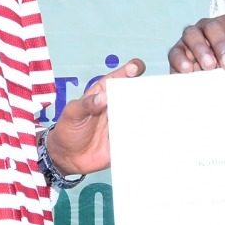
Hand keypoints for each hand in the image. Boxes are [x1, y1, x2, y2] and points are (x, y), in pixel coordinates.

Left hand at [46, 59, 145, 175]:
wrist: (67, 157)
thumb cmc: (68, 129)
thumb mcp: (72, 114)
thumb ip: (86, 104)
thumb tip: (102, 97)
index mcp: (102, 95)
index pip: (117, 79)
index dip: (128, 71)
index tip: (136, 67)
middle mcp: (115, 107)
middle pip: (134, 95)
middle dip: (145, 90)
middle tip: (154, 90)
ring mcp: (121, 123)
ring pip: (139, 114)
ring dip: (148, 112)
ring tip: (157, 111)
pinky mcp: (124, 140)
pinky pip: (137, 135)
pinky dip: (145, 134)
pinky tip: (152, 132)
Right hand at [168, 15, 224, 72]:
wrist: (209, 82)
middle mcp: (207, 27)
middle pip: (212, 27)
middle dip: (221, 45)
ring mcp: (190, 37)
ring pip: (192, 34)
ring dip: (201, 49)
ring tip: (210, 66)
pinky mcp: (176, 51)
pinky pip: (175, 52)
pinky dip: (181, 60)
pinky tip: (189, 70)